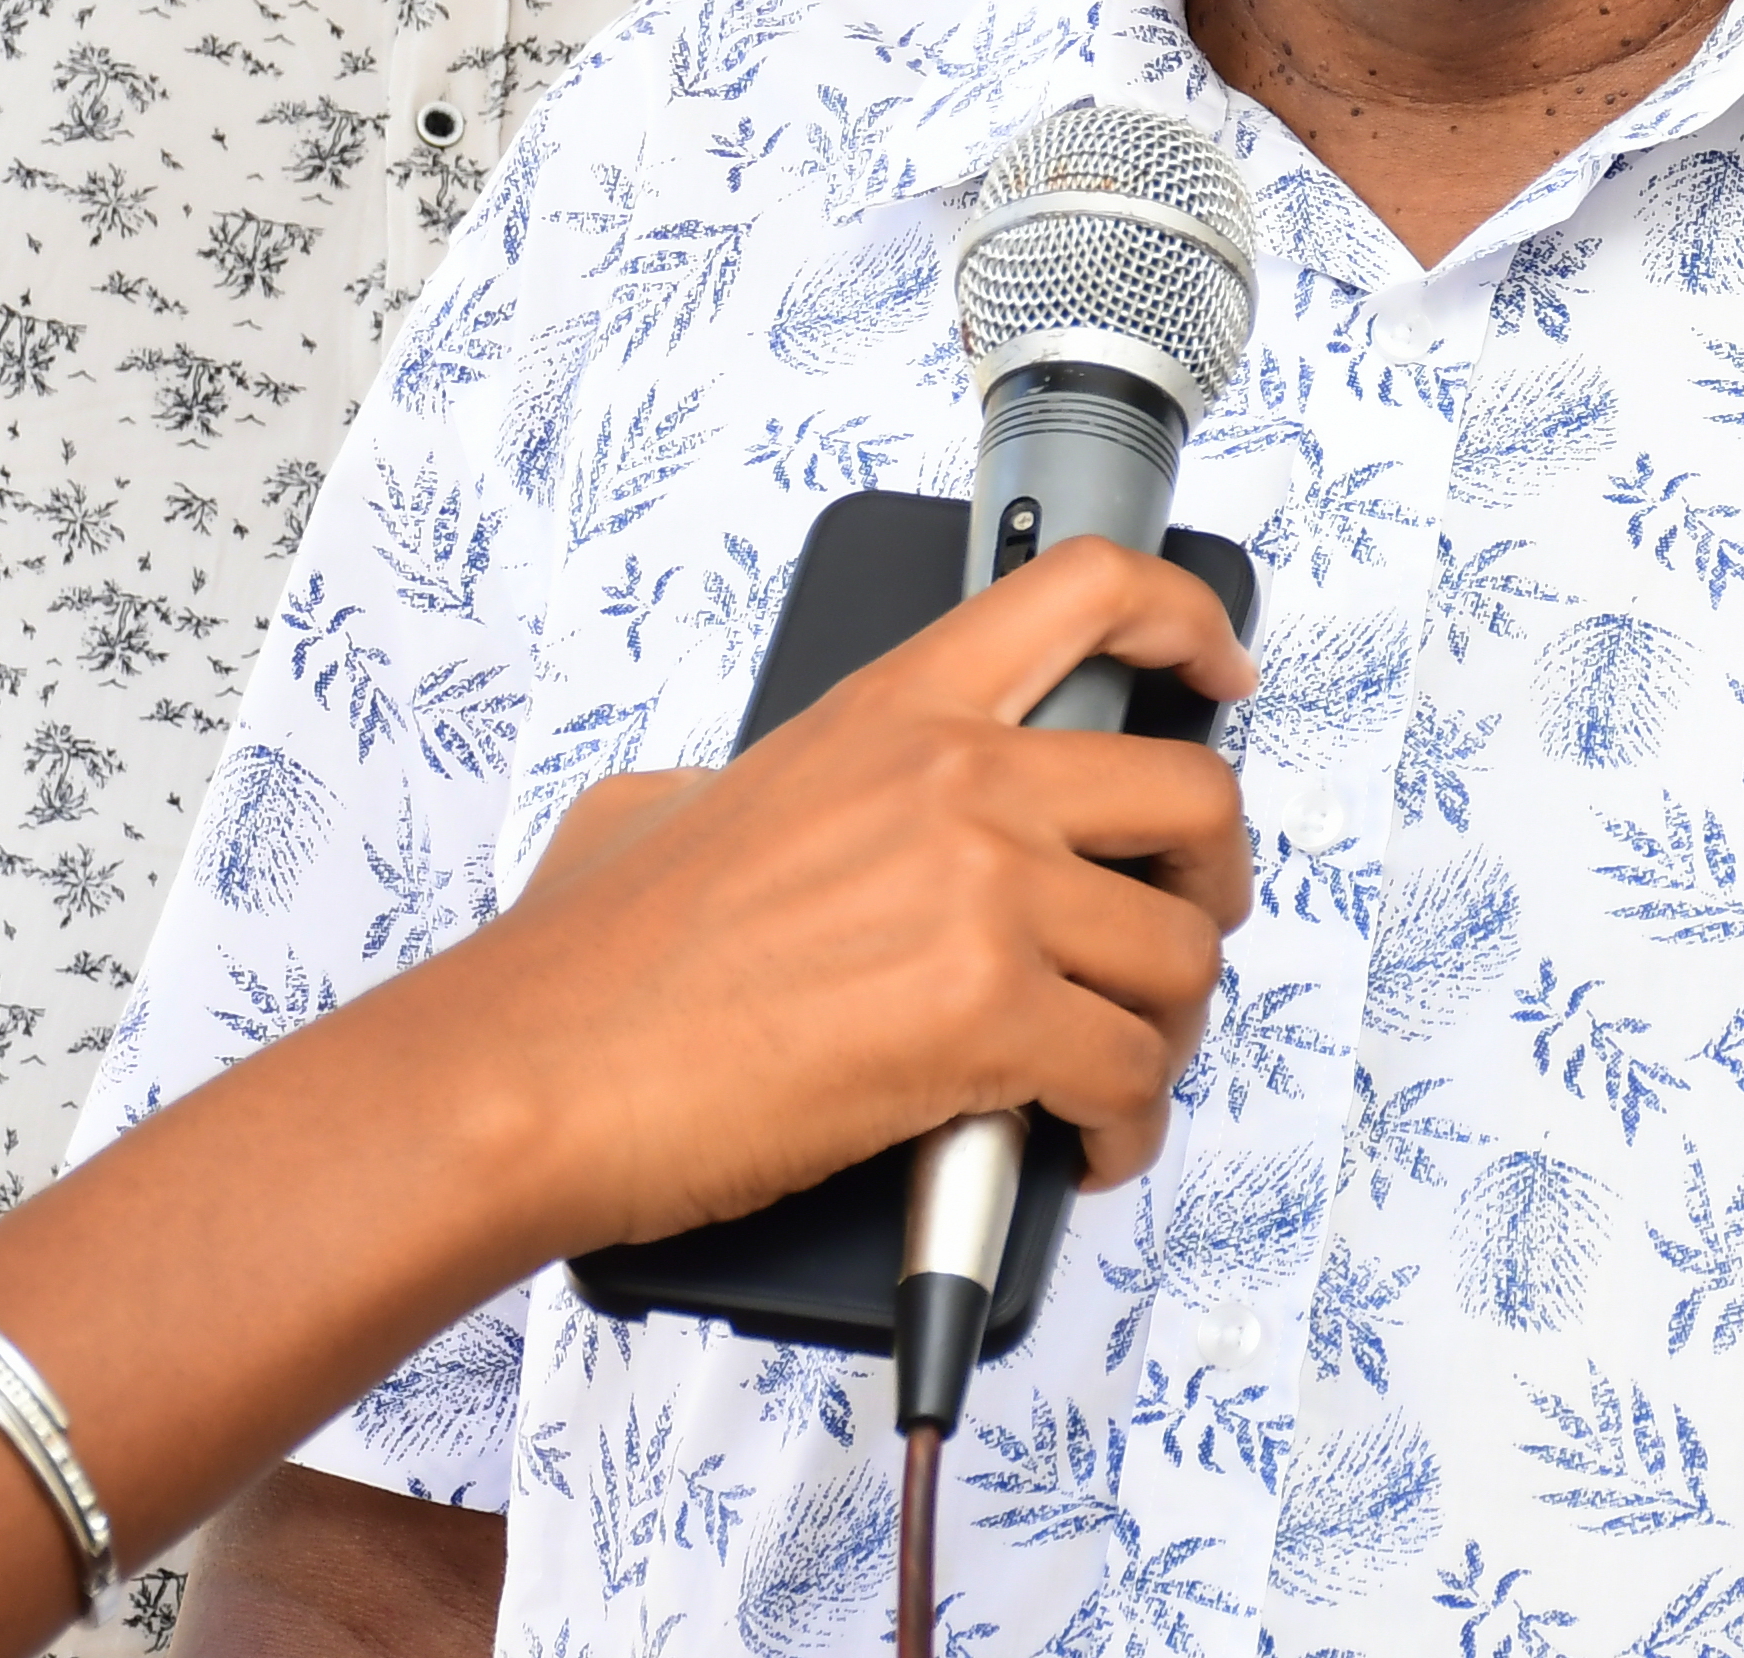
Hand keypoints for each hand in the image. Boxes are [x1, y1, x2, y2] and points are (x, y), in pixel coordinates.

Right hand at [408, 534, 1259, 1248]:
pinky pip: (1128, 1074)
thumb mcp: (663, 803)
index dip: (1187, 625)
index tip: (1216, 671)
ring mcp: (984, 894)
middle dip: (1216, 876)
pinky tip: (1086, 1148)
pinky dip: (1127, 1126)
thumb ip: (754, 779)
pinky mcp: (986, 1020)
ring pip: (1181, 954)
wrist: (526, 1078)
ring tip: (1118, 1072)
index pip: (1091, 595)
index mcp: (895, 709)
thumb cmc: (579, 970)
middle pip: (1193, 796)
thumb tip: (739, 805)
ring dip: (1169, 1028)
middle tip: (1186, 924)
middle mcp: (961, 780)